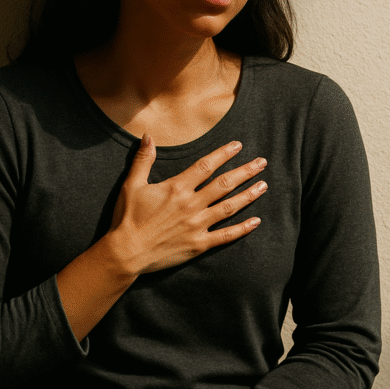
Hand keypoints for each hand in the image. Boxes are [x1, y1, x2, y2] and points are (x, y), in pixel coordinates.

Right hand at [104, 134, 267, 276]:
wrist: (126, 253)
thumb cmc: (127, 218)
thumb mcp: (131, 185)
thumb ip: (143, 160)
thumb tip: (148, 135)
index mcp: (177, 188)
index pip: (206, 166)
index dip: (223, 154)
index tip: (238, 146)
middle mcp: (191, 205)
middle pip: (224, 184)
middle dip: (245, 171)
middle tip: (262, 162)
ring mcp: (197, 225)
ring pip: (229, 207)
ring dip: (248, 195)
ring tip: (264, 185)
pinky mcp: (198, 244)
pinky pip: (225, 236)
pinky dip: (242, 229)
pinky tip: (256, 222)